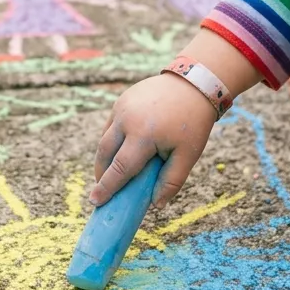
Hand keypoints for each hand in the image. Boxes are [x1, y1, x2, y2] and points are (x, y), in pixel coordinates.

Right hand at [91, 74, 216, 209]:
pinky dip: (111, 140)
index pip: (120, 168)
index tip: (95, 201)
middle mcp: (127, 120)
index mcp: (144, 136)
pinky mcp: (122, 100)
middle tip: (101, 189)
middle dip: (101, 173)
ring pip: (105, 139)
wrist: (194, 84)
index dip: (107, 187)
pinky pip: (111, 125)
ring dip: (104, 158)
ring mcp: (122, 108)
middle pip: (105, 153)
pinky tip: (118, 150)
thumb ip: (171, 181)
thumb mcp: (188, 155)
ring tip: (109, 173)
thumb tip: (156, 205)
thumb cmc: (193, 122)